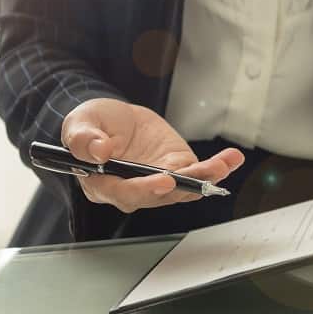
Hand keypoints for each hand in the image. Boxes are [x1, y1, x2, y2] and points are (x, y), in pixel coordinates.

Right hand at [61, 99, 244, 213]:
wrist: (113, 117)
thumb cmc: (93, 126)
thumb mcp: (81, 123)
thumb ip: (83, 138)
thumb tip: (98, 151)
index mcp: (104, 184)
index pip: (124, 193)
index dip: (144, 190)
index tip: (162, 180)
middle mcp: (133, 189)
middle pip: (159, 196)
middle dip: (184, 187)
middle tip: (202, 175)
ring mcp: (157, 181)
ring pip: (183, 188)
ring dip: (206, 178)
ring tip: (224, 164)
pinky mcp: (176, 169)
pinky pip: (197, 174)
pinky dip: (216, 167)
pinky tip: (231, 159)